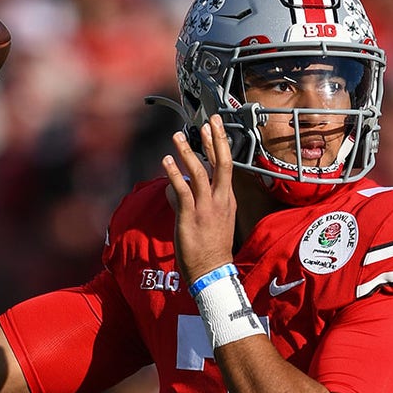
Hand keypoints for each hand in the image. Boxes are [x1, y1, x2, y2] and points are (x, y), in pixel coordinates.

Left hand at [161, 114, 236, 283]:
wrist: (212, 271)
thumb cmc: (210, 249)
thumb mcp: (208, 221)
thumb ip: (189, 201)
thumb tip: (171, 189)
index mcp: (227, 200)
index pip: (225, 166)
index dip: (219, 145)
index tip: (214, 128)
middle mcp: (220, 200)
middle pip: (222, 164)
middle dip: (215, 140)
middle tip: (210, 120)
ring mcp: (206, 208)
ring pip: (200, 173)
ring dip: (188, 153)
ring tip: (177, 137)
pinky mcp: (191, 216)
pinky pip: (182, 191)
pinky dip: (174, 174)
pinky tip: (166, 162)